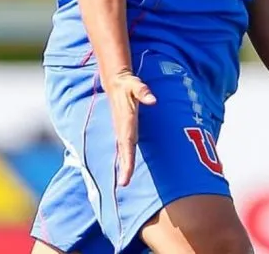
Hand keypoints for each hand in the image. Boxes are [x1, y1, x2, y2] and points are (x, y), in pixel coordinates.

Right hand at [105, 69, 156, 185]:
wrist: (116, 83)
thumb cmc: (128, 85)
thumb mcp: (136, 86)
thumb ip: (144, 92)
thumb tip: (153, 100)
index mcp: (126, 121)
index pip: (127, 143)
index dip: (127, 158)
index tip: (126, 170)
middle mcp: (123, 128)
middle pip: (124, 151)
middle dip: (124, 167)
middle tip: (124, 184)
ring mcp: (122, 130)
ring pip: (123, 151)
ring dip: (124, 165)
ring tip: (124, 182)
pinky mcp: (124, 129)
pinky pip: (124, 147)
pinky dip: (125, 158)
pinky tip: (127, 167)